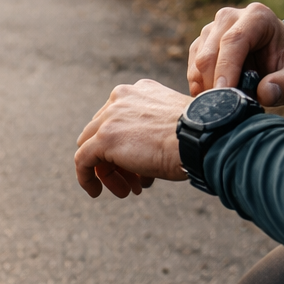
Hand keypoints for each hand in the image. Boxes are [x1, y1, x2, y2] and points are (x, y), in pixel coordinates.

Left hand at [74, 79, 191, 198]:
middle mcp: (121, 97)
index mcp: (139, 91)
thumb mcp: (172, 127)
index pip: (117, 120)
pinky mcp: (104, 138)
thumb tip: (140, 162)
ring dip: (107, 173)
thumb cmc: (196, 137)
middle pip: (102, 133)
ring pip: (92, 148)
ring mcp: (110, 117)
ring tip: (127, 191)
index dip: (124, 147)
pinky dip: (86, 178)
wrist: (201, 138)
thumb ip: (150, 136)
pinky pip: (82, 160)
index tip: (140, 168)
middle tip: (134, 183)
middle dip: (116, 161)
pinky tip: (95, 192)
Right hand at [186, 2, 283, 104]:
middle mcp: (229, 17)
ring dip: (207, 87)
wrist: (281, 59)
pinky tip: (218, 95)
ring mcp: (212, 30)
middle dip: (214, 84)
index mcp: (256, 16)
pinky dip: (200, 87)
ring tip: (228, 101)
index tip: (225, 95)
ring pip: (197, 62)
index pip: (233, 41)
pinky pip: (192, 69)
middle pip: (209, 52)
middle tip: (227, 107)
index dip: (226, 69)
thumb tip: (265, 92)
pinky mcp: (201, 44)